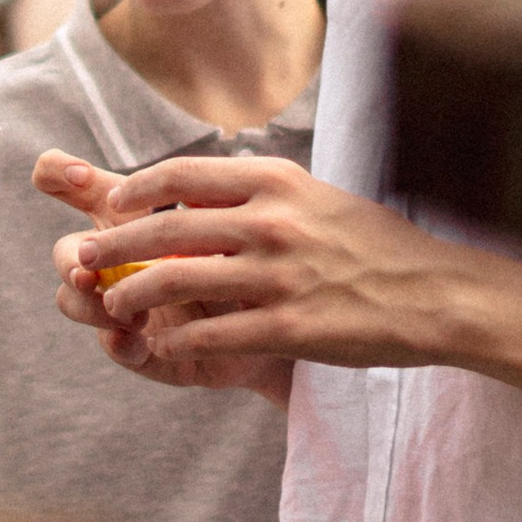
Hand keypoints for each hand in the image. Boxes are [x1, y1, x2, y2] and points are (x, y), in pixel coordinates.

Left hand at [31, 147, 465, 388]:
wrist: (434, 294)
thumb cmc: (373, 244)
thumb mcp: (316, 196)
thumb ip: (260, 191)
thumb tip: (203, 186)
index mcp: (275, 182)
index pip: (179, 175)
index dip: (134, 191)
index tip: (110, 204)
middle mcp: (271, 221)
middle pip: (162, 229)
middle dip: (113, 246)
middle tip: (87, 259)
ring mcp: (278, 275)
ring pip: (174, 281)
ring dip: (131, 296)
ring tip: (114, 307)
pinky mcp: (288, 325)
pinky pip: (209, 334)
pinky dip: (174, 340)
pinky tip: (162, 345)